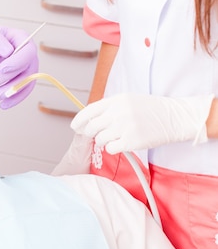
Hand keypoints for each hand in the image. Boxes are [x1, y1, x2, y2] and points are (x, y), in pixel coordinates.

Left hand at [0, 24, 38, 108]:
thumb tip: (8, 52)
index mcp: (24, 40)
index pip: (27, 53)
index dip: (16, 63)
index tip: (1, 70)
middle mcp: (30, 55)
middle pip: (26, 72)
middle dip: (7, 81)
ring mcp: (29, 68)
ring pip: (24, 84)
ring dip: (9, 93)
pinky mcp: (24, 79)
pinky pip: (22, 91)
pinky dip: (14, 99)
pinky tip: (3, 105)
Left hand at [71, 93, 213, 153]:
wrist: (173, 117)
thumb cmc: (149, 109)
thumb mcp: (127, 100)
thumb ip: (108, 107)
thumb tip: (88, 120)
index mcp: (115, 100)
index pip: (89, 111)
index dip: (79, 121)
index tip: (75, 127)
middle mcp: (118, 112)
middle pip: (91, 127)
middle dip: (91, 133)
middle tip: (98, 134)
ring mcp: (124, 127)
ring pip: (99, 139)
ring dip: (103, 141)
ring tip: (115, 138)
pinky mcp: (131, 141)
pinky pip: (110, 148)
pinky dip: (112, 148)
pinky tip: (121, 144)